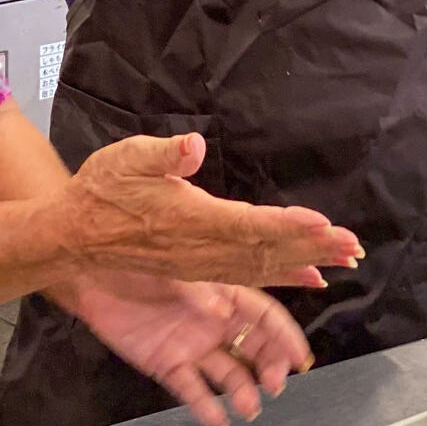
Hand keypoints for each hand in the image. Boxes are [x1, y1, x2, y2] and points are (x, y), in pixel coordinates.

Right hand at [58, 134, 363, 287]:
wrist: (75, 234)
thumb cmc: (102, 191)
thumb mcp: (127, 158)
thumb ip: (163, 154)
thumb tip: (194, 147)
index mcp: (189, 219)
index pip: (249, 224)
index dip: (288, 226)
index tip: (323, 225)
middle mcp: (201, 249)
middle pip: (266, 250)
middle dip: (311, 248)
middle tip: (351, 245)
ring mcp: (201, 265)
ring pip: (261, 267)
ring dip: (303, 263)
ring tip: (341, 260)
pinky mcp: (198, 271)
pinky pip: (247, 277)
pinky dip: (280, 276)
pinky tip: (306, 278)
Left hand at [62, 272, 310, 425]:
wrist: (91, 274)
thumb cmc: (134, 259)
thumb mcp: (176, 272)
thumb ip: (202, 294)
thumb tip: (223, 312)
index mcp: (222, 291)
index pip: (263, 315)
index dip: (283, 335)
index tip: (299, 356)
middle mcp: (211, 320)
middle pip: (253, 347)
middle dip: (270, 367)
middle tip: (277, 383)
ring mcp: (190, 343)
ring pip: (227, 373)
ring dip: (242, 391)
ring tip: (248, 406)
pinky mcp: (166, 362)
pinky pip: (191, 388)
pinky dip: (205, 405)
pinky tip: (217, 418)